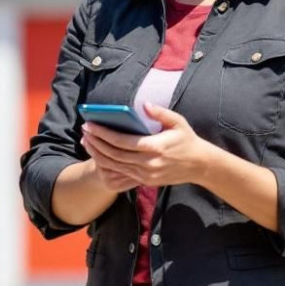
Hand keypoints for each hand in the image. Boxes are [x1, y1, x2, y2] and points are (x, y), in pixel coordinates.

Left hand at [81, 103, 213, 186]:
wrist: (199, 165)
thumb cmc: (187, 140)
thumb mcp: (178, 122)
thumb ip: (160, 112)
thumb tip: (144, 104)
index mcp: (154, 147)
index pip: (121, 141)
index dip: (103, 133)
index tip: (90, 125)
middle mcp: (148, 163)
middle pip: (114, 154)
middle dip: (96, 143)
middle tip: (84, 131)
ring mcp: (146, 174)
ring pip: (115, 166)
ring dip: (98, 154)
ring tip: (87, 142)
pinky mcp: (145, 181)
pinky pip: (122, 174)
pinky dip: (108, 165)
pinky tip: (99, 156)